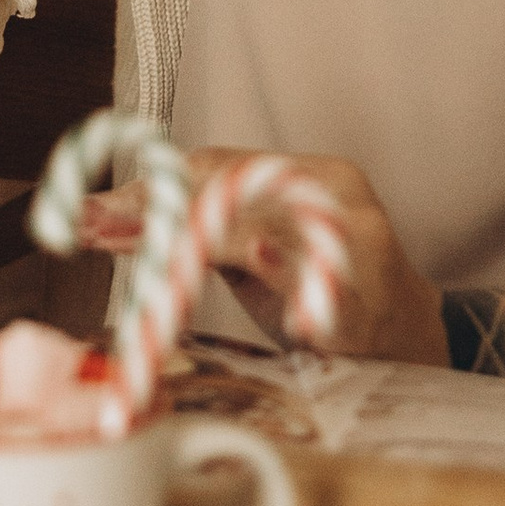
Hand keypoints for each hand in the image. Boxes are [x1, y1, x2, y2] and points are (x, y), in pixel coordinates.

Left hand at [81, 150, 449, 366]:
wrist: (411, 339)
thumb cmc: (319, 290)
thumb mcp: (260, 252)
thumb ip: (200, 231)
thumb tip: (108, 219)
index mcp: (314, 175)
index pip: (221, 166)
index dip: (154, 188)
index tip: (93, 211)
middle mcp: (337, 200)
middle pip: (237, 194)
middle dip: (159, 214)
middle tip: (95, 228)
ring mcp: (360, 249)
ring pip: (272, 231)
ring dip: (201, 240)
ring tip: (153, 249)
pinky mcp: (370, 304)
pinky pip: (324, 288)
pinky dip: (289, 280)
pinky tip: (260, 263)